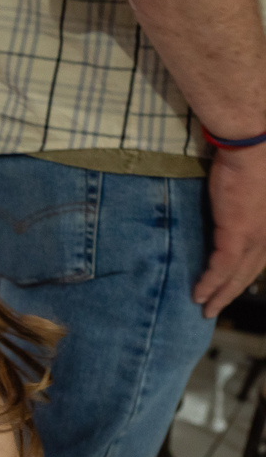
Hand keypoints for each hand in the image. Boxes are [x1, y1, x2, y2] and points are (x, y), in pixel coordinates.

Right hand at [194, 144, 265, 316]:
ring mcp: (256, 237)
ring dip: (220, 294)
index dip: (243, 277)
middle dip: (231, 293)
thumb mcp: (253, 191)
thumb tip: (230, 216)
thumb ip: (243, 210)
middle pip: (250, 273)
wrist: (253, 148)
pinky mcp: (238, 233)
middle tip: (214, 308)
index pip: (258, 260)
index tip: (228, 289)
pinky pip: (222, 266)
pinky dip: (210, 282)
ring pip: (238, 275)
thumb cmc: (254, 159)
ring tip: (205, 307)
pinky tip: (199, 293)